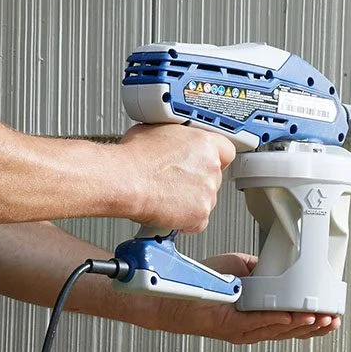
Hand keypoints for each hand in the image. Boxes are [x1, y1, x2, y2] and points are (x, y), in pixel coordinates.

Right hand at [116, 123, 234, 232]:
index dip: (214, 157)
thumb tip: (167, 142)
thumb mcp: (156, 131)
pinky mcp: (199, 215)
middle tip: (177, 180)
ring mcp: (207, 193)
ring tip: (167, 196)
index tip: (204, 162)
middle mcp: (211, 168)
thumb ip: (172, 138)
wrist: (125, 180)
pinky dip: (186, 220)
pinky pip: (198, 221)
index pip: (225, 151)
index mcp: (204, 143)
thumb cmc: (134, 157)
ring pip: (206, 199)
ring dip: (191, 200)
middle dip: (197, 180)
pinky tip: (169, 211)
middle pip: (214, 176)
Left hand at [148, 252, 342, 343]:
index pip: (292, 324)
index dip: (314, 323)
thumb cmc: (206, 282)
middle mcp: (253, 327)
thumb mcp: (243, 269)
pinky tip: (290, 318)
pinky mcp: (228, 326)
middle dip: (314, 326)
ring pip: (277, 331)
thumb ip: (263, 269)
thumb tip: (280, 262)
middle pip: (291, 332)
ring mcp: (241, 330)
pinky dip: (274, 320)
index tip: (333, 316)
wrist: (175, 291)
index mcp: (260, 317)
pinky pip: (255, 324)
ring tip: (319, 318)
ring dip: (300, 325)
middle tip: (333, 319)